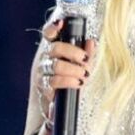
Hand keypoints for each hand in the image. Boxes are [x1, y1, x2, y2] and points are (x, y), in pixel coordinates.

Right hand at [34, 18, 96, 133]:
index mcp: (53, 50)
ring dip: (72, 69)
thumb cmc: (72, 82)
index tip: (61, 24)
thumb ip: (87, 54)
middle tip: (84, 59)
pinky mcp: (43, 87)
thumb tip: (92, 42)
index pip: (48, 34)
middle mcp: (45, 59)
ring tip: (84, 75)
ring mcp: (42, 73)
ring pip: (55, 65)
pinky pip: (54, 82)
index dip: (52, 28)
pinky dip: (68, 82)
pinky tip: (77, 83)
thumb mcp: (83, 67)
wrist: (61, 109)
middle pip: (54, 48)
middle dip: (72, 52)